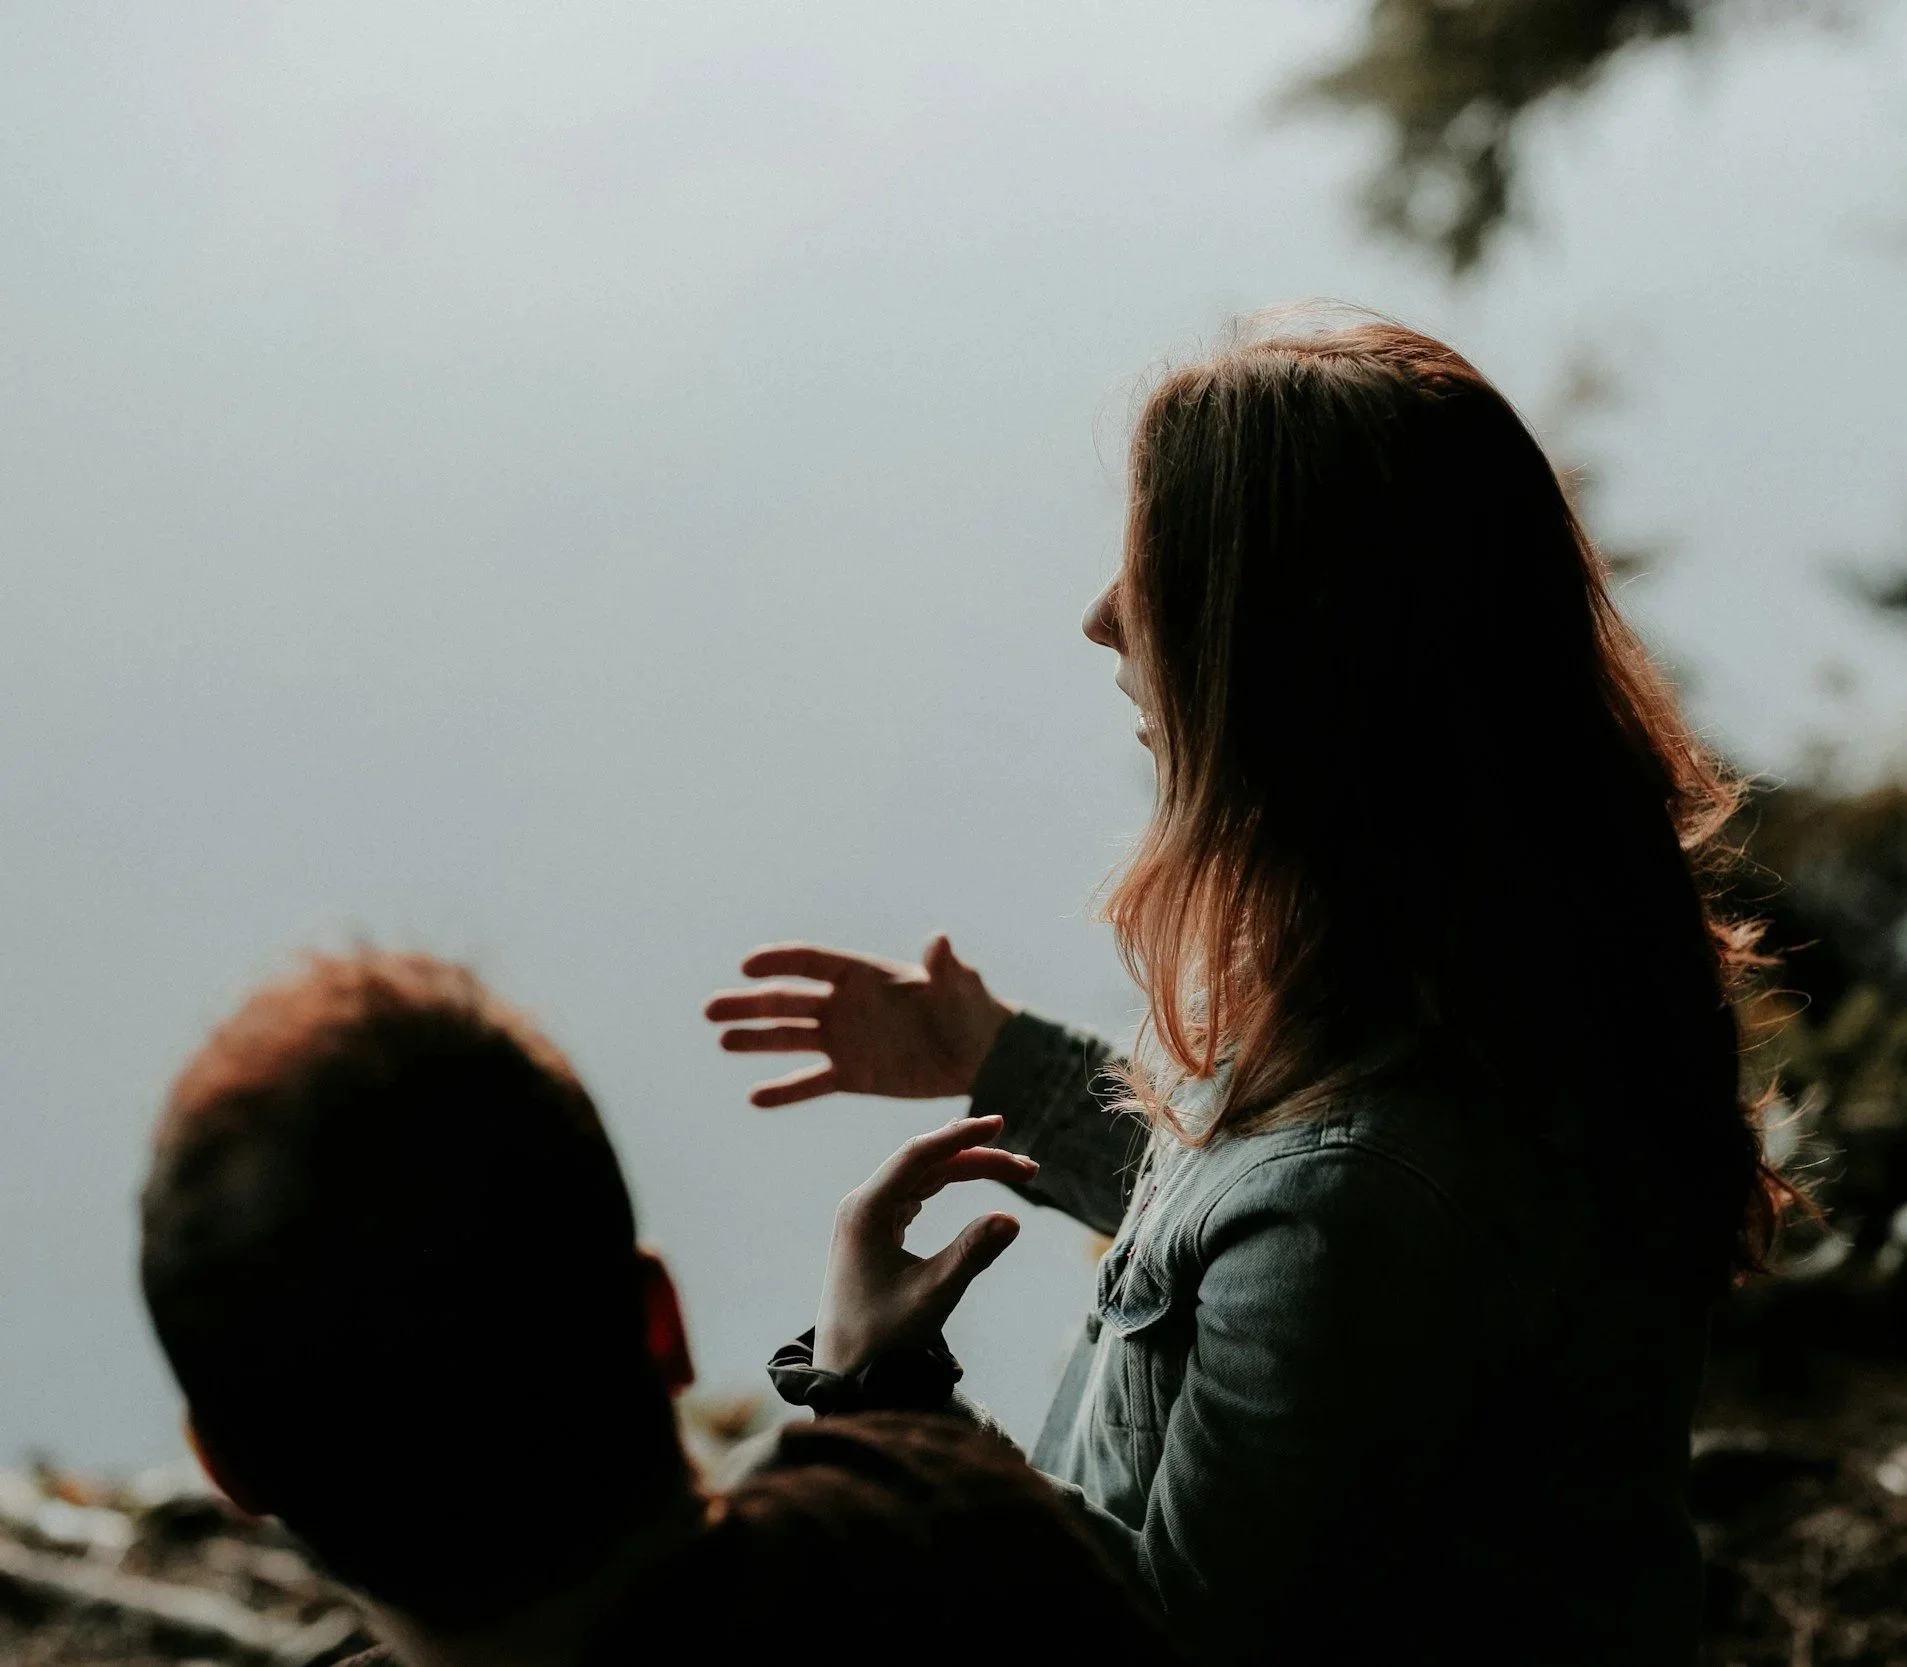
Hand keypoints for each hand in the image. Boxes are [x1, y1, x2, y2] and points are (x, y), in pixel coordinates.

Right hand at [704, 935, 1014, 1108]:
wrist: (980, 1055)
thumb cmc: (971, 1010)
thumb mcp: (959, 986)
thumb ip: (944, 968)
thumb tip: (940, 941)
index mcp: (863, 975)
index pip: (811, 962)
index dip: (779, 962)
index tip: (748, 966)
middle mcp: (844, 1005)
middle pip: (787, 1000)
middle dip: (750, 1004)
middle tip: (711, 1009)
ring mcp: (844, 1040)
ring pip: (791, 1039)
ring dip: (756, 1039)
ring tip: (723, 1040)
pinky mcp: (851, 1075)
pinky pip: (811, 1083)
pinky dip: (785, 1090)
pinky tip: (755, 1097)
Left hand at [814, 1115, 1035, 1372]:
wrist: (844, 1373)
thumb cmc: (882, 1338)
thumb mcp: (932, 1296)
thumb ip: (971, 1255)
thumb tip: (1012, 1218)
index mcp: (865, 1210)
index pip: (918, 1155)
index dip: (961, 1136)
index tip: (999, 1124)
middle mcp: (862, 1205)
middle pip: (925, 1163)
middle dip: (977, 1158)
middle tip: (1029, 1170)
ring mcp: (866, 1217)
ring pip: (922, 1177)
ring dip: (966, 1170)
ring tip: (1015, 1171)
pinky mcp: (875, 1231)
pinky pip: (915, 1193)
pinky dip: (947, 1184)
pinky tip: (968, 1175)